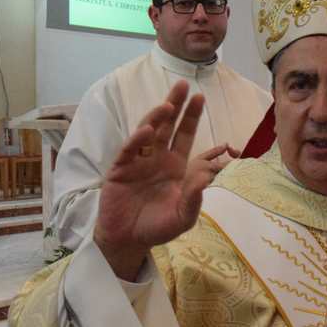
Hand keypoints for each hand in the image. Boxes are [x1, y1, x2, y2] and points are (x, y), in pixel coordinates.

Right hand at [94, 81, 219, 280]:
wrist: (130, 241)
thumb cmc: (158, 227)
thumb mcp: (183, 216)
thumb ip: (194, 198)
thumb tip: (206, 177)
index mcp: (174, 165)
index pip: (184, 135)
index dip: (191, 116)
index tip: (200, 97)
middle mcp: (156, 158)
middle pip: (166, 126)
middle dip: (174, 105)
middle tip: (183, 85)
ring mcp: (137, 162)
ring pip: (147, 134)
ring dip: (155, 118)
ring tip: (167, 105)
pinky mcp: (120, 170)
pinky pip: (129, 152)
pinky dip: (136, 140)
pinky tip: (146, 131)